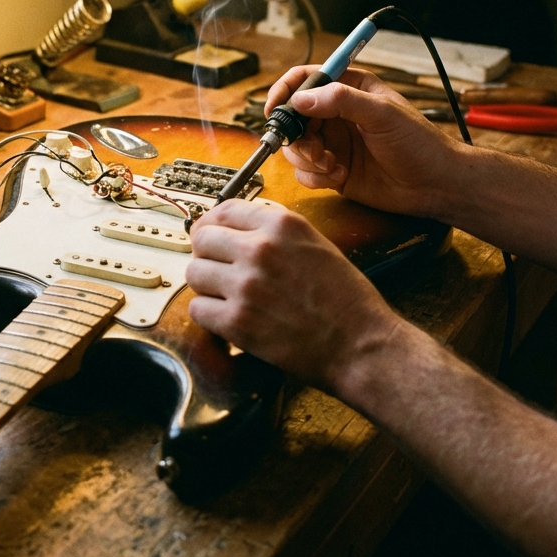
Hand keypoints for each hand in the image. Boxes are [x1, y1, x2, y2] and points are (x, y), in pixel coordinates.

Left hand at [186, 199, 403, 392]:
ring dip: (206, 286)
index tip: (212, 237)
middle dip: (207, 255)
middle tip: (219, 272)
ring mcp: (246, 286)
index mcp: (281, 225)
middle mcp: (260, 249)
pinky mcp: (238, 322)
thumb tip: (236, 226)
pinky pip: (198, 309)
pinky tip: (228, 319)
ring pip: (194, 274)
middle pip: (202, 240)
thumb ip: (275, 231)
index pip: (223, 211)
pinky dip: (209, 316)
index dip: (213, 225)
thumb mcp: (315, 244)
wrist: (361, 345)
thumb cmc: (345, 298)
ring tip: (227, 297)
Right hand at [265, 66, 460, 218]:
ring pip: (295, 147)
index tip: (276, 107)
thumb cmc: (419, 143)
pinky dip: (315, 177)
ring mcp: (333, 143)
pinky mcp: (331, 170)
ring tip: (332, 165)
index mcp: (349, 90)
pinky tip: (339, 178)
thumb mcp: (382, 114)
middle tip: (314, 148)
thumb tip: (301, 99)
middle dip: (297, 135)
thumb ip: (341, 100)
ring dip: (307, 159)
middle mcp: (336, 115)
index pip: (306, 79)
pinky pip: (304, 172)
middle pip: (294, 117)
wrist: (434, 185)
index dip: (286, 90)